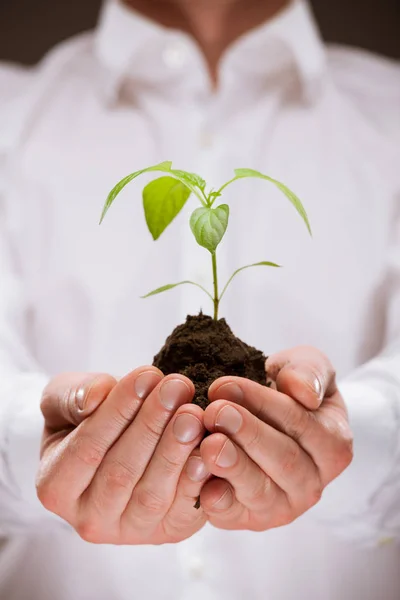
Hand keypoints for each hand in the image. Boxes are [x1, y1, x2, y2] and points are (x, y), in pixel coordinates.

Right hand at [36, 367, 207, 543]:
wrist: (119, 439)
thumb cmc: (87, 417)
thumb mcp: (65, 398)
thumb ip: (72, 395)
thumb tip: (96, 398)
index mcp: (55, 488)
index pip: (86, 450)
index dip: (118, 412)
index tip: (146, 375)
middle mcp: (89, 519)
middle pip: (121, 473)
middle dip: (152, 425)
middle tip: (176, 386)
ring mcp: (130, 531)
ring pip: (152, 494)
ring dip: (176, 450)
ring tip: (193, 412)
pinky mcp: (168, 530)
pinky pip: (184, 510)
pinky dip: (197, 478)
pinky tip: (209, 445)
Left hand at [198, 346, 352, 530]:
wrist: (258, 416)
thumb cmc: (284, 390)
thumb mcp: (305, 367)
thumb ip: (311, 371)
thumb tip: (306, 393)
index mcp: (334, 444)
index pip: (300, 423)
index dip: (262, 403)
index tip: (226, 384)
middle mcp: (313, 483)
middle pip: (283, 460)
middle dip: (246, 433)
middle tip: (214, 411)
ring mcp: (282, 506)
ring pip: (260, 490)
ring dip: (233, 466)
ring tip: (209, 444)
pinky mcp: (249, 519)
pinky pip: (233, 513)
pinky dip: (217, 499)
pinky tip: (199, 479)